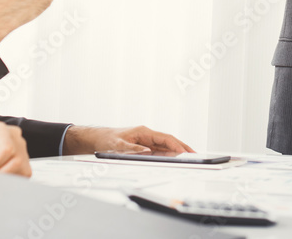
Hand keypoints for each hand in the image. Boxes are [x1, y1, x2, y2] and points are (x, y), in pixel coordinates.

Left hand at [63, 125, 194, 155]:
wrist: (96, 140)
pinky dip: (168, 156)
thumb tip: (147, 151)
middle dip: (182, 147)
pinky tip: (174, 160)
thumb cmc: (106, 140)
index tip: (186, 152)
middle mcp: (147, 136)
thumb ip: (133, 149)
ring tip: (189, 158)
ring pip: (165, 147)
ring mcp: (146, 141)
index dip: (177, 145)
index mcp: (143, 132)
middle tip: (195, 155)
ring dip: (177, 152)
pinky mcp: (143, 147)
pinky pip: (159, 152)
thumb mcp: (117, 146)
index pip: (165, 138)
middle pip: (169, 141)